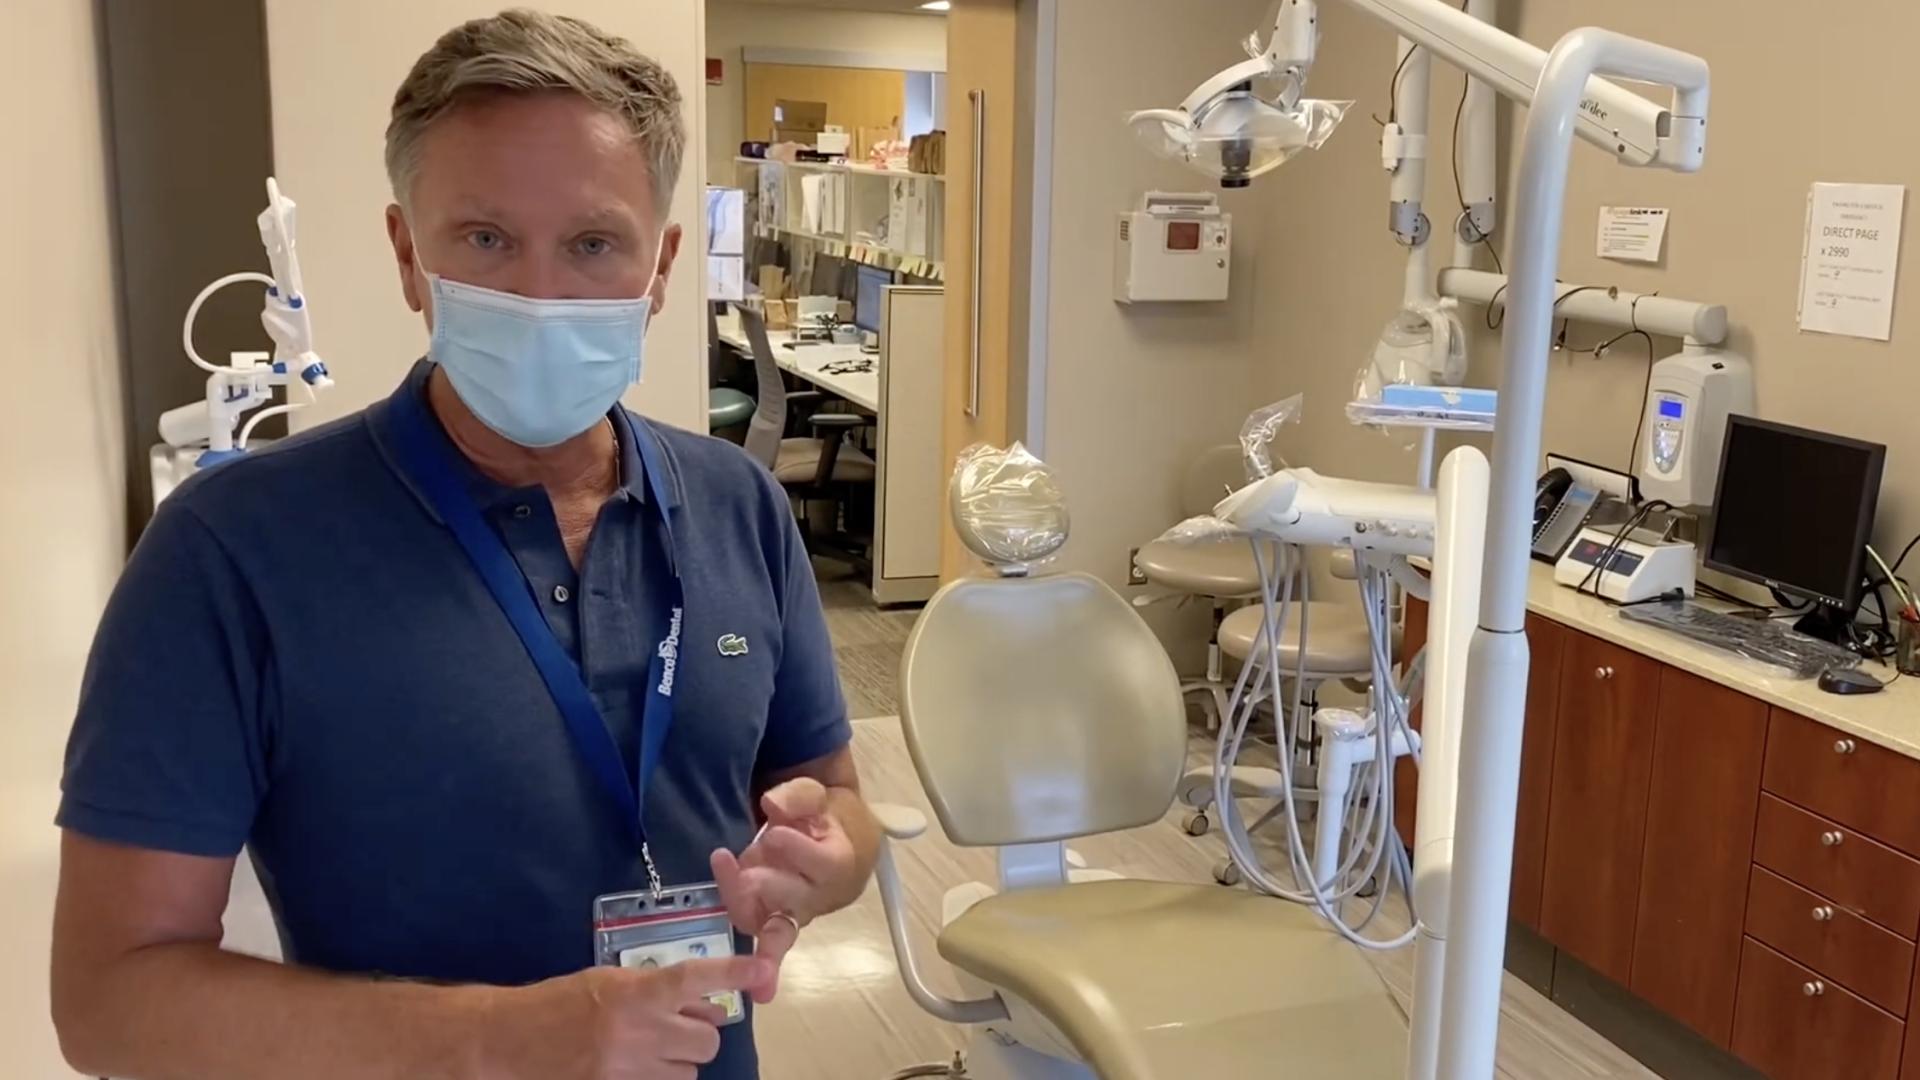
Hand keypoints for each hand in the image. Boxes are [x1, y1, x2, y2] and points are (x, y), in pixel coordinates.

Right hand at [477, 958, 771, 1079]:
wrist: (508, 1039)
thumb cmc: (559, 1003)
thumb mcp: (607, 981)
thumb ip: (654, 990)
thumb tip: (702, 1005)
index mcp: (634, 992)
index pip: (694, 979)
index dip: (733, 973)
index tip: (763, 969)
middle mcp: (638, 1031)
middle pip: (706, 1039)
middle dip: (697, 1034)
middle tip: (675, 1027)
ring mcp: (629, 1069)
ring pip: (689, 1071)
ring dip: (677, 1061)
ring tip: (647, 1050)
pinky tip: (635, 1068)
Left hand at [708, 778, 858, 1003]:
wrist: (823, 843)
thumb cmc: (821, 818)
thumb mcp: (816, 795)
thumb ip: (799, 796)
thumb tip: (773, 806)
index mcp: (839, 865)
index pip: (825, 865)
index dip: (799, 852)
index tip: (774, 834)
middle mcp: (817, 897)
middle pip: (798, 902)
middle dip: (772, 887)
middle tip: (748, 874)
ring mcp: (790, 913)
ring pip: (772, 926)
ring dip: (744, 904)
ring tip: (726, 868)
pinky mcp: (767, 918)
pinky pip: (751, 923)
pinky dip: (733, 906)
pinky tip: (721, 867)